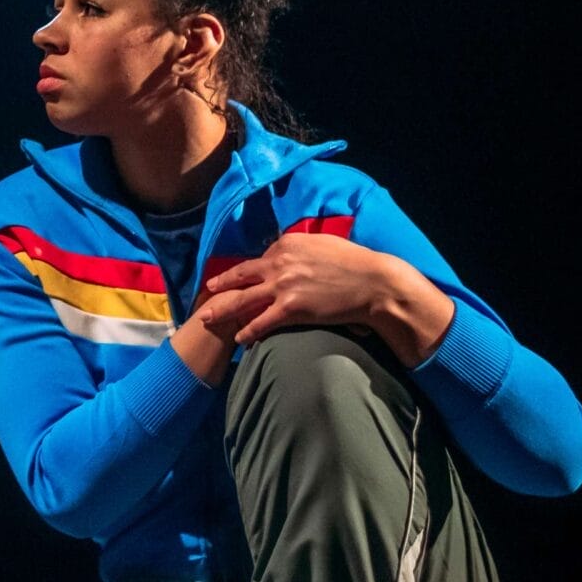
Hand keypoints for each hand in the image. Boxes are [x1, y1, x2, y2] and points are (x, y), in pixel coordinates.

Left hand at [200, 233, 450, 364]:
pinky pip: (261, 322)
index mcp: (287, 243)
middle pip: (242, 275)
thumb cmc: (356, 263)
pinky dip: (248, 331)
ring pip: (243, 299)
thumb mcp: (325, 243)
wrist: (375, 284)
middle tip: (207, 291)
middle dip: (221, 284)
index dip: (250, 272)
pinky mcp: (290, 308)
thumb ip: (303, 247)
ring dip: (223, 309)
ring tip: (208, 317)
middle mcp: (279, 262)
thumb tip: (293, 250)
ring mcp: (283, 285)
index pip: (260, 259)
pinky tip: (239, 338)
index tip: (240, 279)